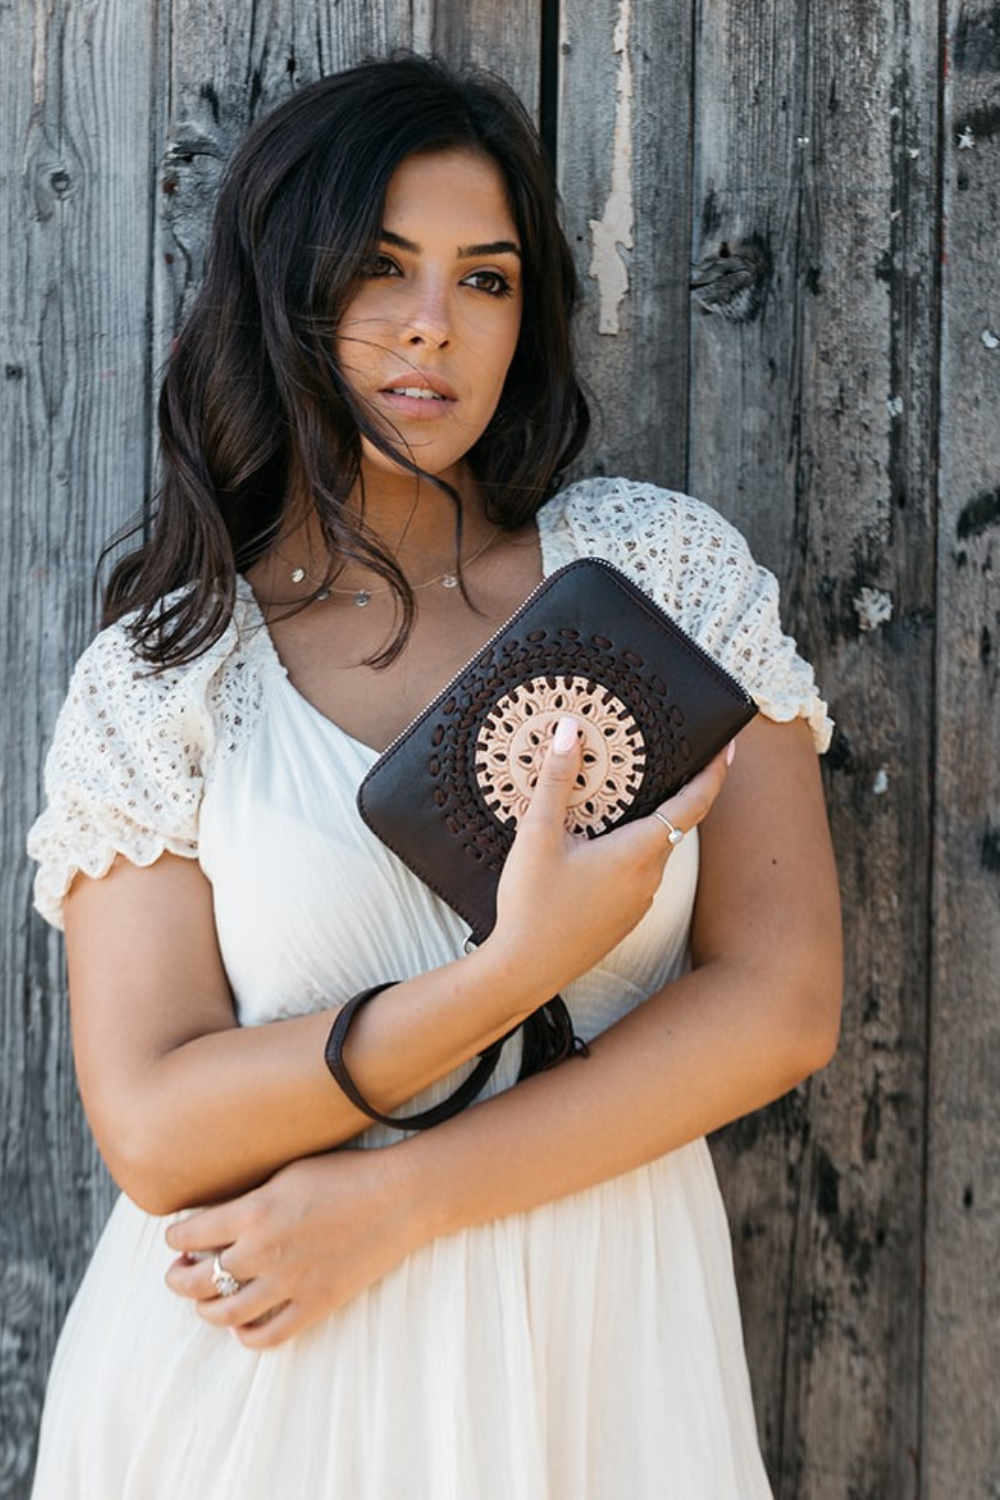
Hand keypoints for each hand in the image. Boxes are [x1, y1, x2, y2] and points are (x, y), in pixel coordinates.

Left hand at [164, 1145, 419, 1347]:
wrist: (398, 1196)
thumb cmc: (344, 1174)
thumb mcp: (287, 1173)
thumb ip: (248, 1198)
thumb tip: (212, 1218)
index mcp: (253, 1211)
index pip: (188, 1234)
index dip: (175, 1238)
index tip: (177, 1238)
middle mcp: (264, 1250)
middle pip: (197, 1280)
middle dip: (179, 1279)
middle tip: (179, 1273)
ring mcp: (289, 1283)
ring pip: (224, 1314)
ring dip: (205, 1310)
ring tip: (206, 1301)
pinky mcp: (315, 1304)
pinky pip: (267, 1336)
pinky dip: (246, 1336)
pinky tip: (243, 1324)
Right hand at [488, 716, 732, 996]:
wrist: (524, 971)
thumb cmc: (532, 906)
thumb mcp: (537, 836)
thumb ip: (555, 780)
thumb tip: (569, 731)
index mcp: (637, 853)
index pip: (693, 805)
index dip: (714, 774)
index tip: (728, 748)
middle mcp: (649, 878)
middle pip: (674, 824)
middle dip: (672, 791)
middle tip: (661, 757)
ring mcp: (639, 901)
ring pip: (653, 849)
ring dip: (645, 821)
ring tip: (619, 795)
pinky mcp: (624, 917)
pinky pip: (637, 871)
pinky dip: (629, 848)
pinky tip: (596, 842)